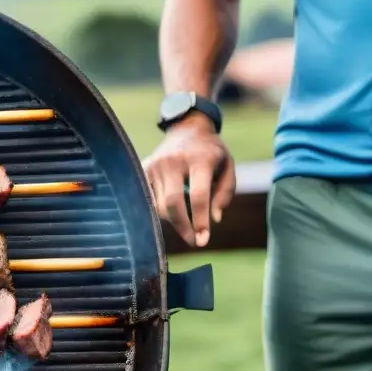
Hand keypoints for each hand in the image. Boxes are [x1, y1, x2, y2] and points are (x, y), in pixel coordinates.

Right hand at [142, 115, 235, 247]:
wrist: (187, 129)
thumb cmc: (211, 153)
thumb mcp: (228, 167)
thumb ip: (225, 193)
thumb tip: (214, 219)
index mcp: (200, 159)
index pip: (198, 196)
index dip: (200, 220)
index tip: (203, 240)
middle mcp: (174, 161)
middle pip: (172, 203)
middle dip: (182, 226)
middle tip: (193, 241)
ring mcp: (156, 164)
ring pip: (158, 204)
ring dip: (172, 219)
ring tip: (186, 222)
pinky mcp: (144, 169)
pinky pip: (148, 199)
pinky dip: (158, 211)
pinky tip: (169, 215)